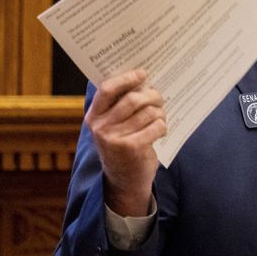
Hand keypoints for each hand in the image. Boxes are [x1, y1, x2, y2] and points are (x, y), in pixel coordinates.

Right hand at [85, 69, 165, 216]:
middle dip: (152, 95)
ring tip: (160, 116)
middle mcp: (101, 127)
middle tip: (158, 98)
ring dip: (159, 112)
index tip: (142, 73)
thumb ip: (119, 105)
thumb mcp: (112, 126)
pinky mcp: (132, 148)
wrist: (124, 181)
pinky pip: (156, 126)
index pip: (106, 89)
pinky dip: (162, 126)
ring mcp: (115, 139)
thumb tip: (141, 77)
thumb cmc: (122, 146)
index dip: (126, 78)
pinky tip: (160, 130)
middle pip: (133, 99)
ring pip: (148, 112)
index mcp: (94, 117)